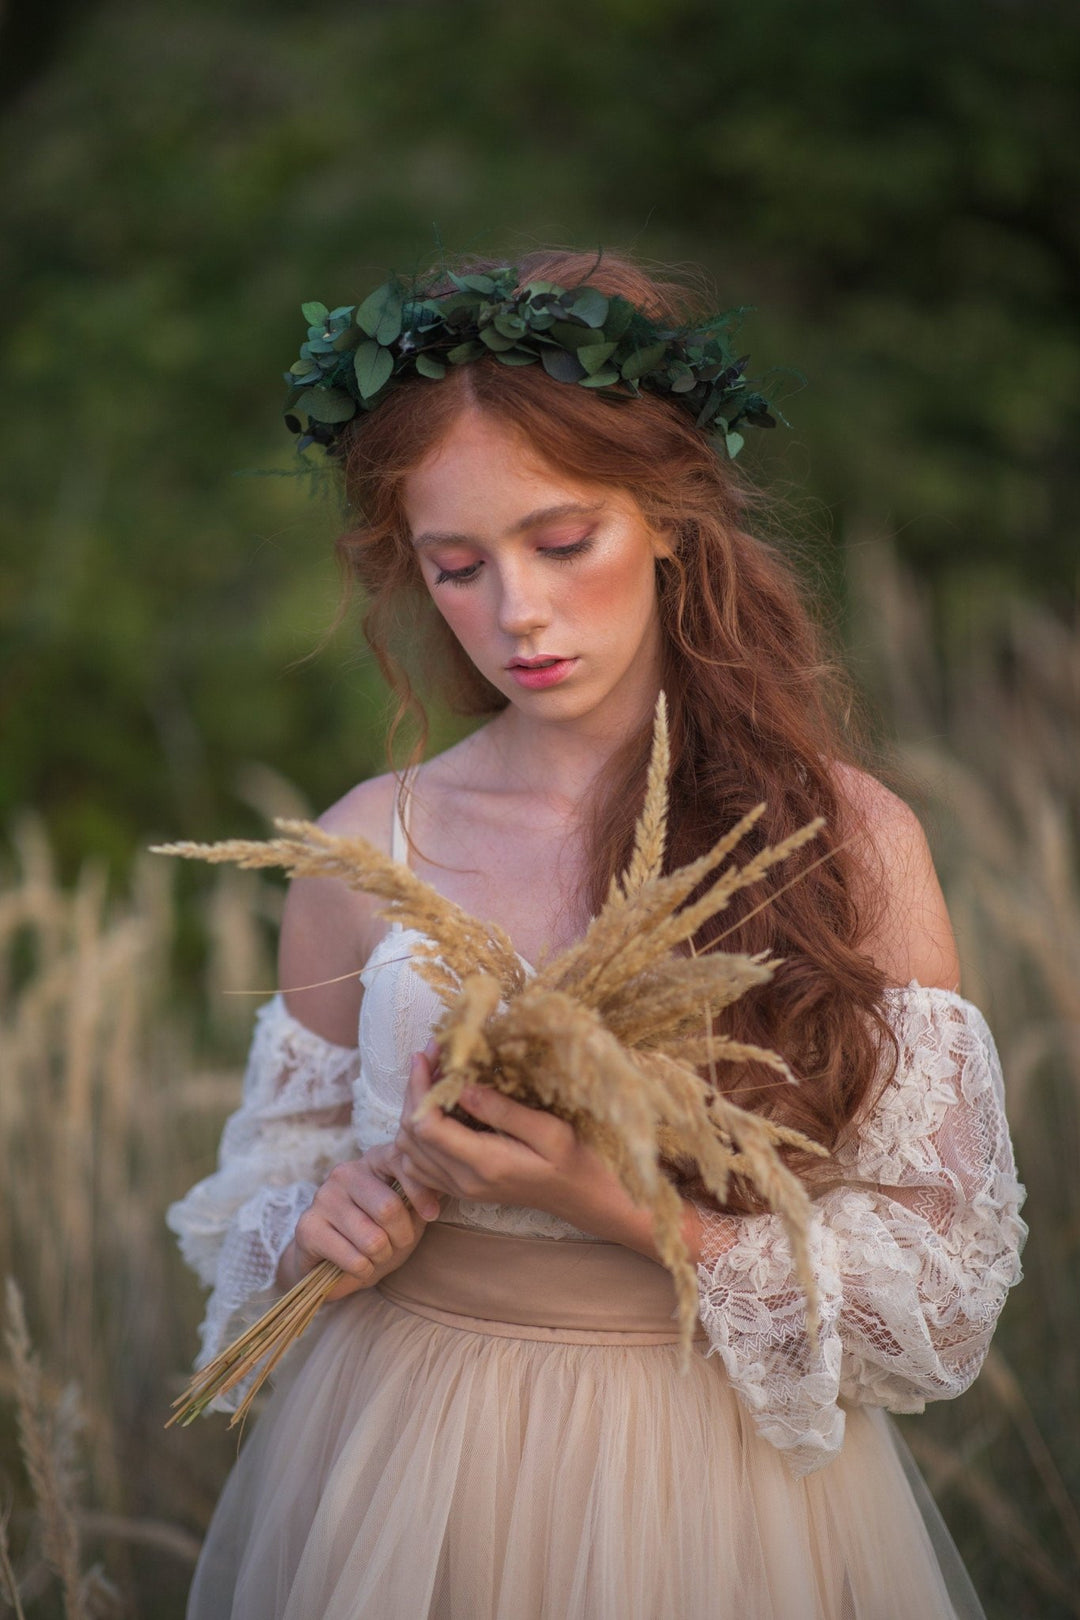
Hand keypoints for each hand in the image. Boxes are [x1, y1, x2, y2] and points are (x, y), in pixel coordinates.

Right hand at [276, 1141, 441, 1300]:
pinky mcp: (308, 1227)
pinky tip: (357, 1265)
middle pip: (388, 1208)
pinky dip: (363, 1270)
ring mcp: (323, 1198)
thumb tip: (444, 1188)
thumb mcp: (407, 1215)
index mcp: (372, 1161)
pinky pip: (353, 1259)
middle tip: (395, 1245)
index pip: (400, 1162)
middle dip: (400, 1237)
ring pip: (372, 1239)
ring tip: (375, 1255)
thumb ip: (423, 1200)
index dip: (421, 1192)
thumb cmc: (377, 1233)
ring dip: (381, 1257)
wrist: (331, 1262)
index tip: (431, 1215)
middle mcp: (345, 1173)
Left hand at [394, 1046, 668, 1252]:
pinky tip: (432, 1107)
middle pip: (410, 1137)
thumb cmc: (574, 1159)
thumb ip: (502, 1110)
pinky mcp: (461, 1188)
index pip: (426, 1127)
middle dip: (413, 1091)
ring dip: (411, 1110)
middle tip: (430, 1055)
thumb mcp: (549, 1130)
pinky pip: (418, 1166)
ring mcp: (460, 1188)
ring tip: (431, 1075)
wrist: (583, 1196)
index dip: (419, 1088)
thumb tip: (461, 1088)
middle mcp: (464, 1180)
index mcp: (484, 1164)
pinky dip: (414, 1135)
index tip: (429, 1055)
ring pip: (408, 1152)